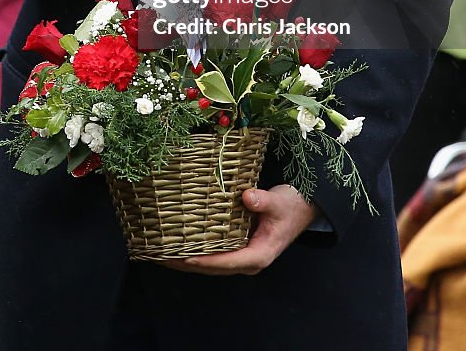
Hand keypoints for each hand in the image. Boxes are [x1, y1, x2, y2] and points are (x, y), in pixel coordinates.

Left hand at [163, 185, 316, 274]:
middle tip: (161, 257)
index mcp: (259, 255)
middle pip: (213, 268)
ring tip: (163, 253)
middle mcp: (249, 260)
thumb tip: (247, 197)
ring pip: (212, 263)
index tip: (182, 257)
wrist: (304, 206)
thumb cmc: (292, 205)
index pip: (225, 262)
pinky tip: (181, 243)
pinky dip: (197, 250)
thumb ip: (263, 200)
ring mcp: (244, 255)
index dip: (203, 260)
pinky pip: (215, 253)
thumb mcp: (279, 201)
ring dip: (189, 259)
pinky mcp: (240, 246)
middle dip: (187, 264)